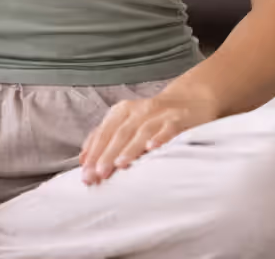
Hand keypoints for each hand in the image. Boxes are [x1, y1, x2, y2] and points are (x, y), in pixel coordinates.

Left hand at [78, 87, 220, 184]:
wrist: (191, 100)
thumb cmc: (153, 118)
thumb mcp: (127, 123)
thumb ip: (106, 138)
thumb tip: (83, 159)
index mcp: (122, 112)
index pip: (104, 132)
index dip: (94, 152)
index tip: (86, 173)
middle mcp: (139, 111)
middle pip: (120, 133)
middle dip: (107, 155)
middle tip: (98, 175)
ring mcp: (159, 114)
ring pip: (142, 131)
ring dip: (130, 148)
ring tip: (120, 164)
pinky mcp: (179, 119)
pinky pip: (168, 128)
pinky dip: (160, 138)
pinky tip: (153, 148)